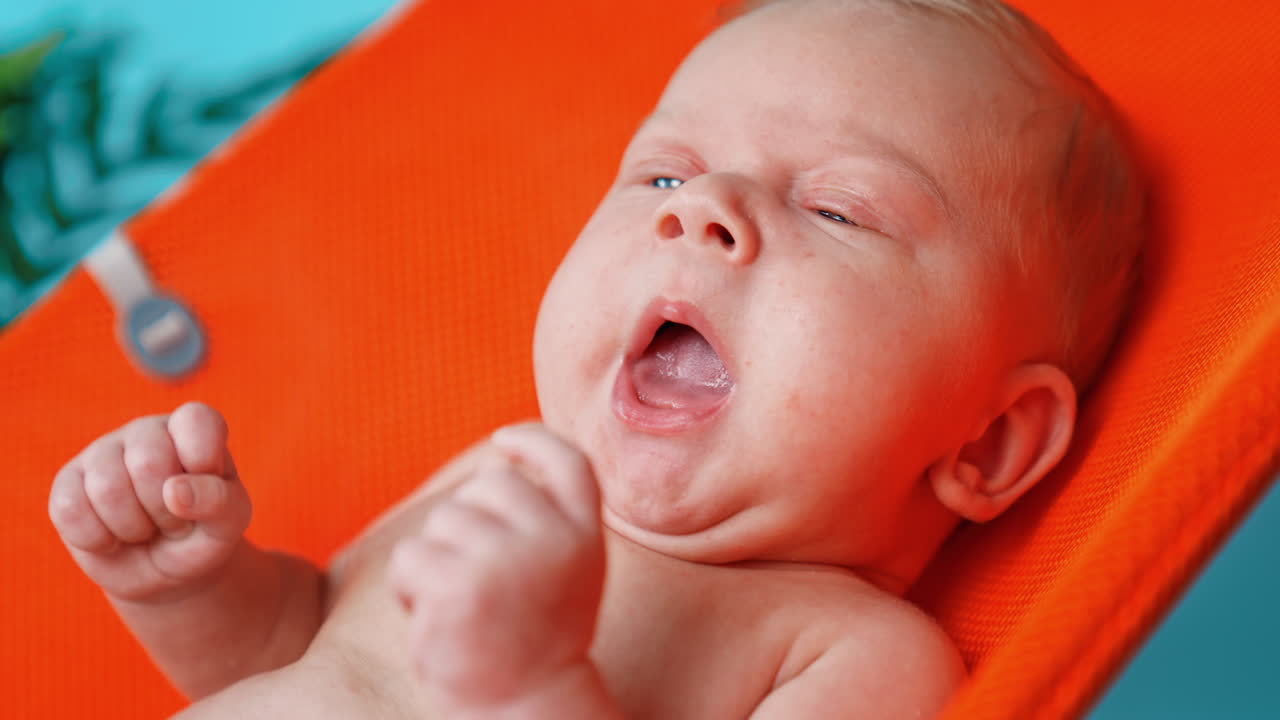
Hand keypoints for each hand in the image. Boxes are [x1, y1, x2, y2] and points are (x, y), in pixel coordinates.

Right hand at [48, 402, 250, 603]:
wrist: (164, 571)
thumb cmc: (202, 533)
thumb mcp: (229, 522)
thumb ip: (219, 501)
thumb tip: (174, 490)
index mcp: (193, 427)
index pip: (196, 420)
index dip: (203, 464)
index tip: (210, 493)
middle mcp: (147, 430)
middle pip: (148, 463)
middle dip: (166, 510)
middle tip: (174, 521)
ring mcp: (102, 452)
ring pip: (107, 488)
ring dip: (133, 528)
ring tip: (145, 529)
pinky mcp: (67, 482)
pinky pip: (70, 510)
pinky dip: (98, 539)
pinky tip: (113, 537)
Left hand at [388, 422, 605, 710]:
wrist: (525, 705)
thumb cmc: (537, 636)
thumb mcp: (569, 571)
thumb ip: (551, 518)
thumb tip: (500, 457)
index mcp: (584, 535)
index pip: (567, 462)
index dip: (532, 441)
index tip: (503, 442)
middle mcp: (551, 540)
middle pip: (491, 480)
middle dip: (471, 516)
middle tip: (481, 576)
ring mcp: (504, 562)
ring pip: (443, 519)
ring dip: (438, 557)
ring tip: (463, 604)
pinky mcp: (456, 589)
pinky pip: (411, 558)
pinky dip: (410, 588)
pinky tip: (438, 619)